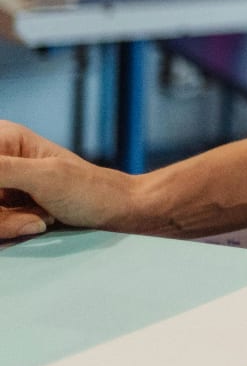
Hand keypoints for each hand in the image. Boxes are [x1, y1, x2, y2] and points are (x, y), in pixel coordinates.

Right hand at [0, 120, 141, 238]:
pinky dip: (10, 229)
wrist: (116, 211)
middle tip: (34, 217)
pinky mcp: (3, 205)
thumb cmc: (89, 190)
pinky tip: (37, 224)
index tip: (6, 201)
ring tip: (41, 218)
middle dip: (1, 216)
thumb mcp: (42, 177)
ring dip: (7, 224)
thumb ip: (0, 169)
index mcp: (4, 137)